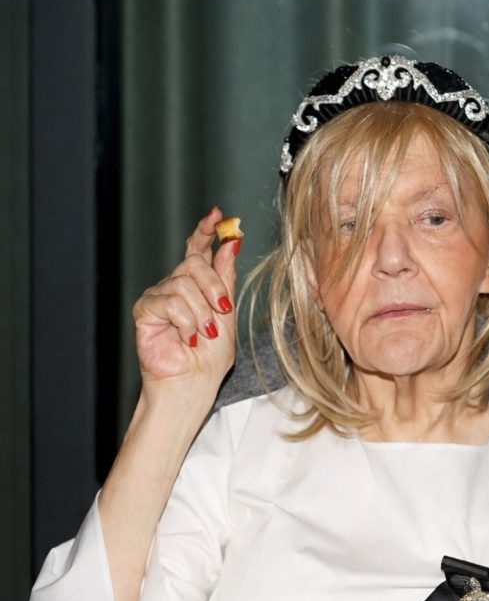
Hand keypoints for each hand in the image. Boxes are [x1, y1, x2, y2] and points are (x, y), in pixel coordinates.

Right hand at [132, 206, 238, 399]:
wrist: (194, 385)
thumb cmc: (209, 359)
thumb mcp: (226, 316)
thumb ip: (225, 279)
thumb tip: (230, 243)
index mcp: (198, 286)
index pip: (198, 249)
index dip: (206, 230)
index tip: (216, 215)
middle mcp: (176, 286)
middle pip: (194, 263)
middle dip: (214, 287)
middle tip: (221, 311)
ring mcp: (159, 297)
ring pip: (183, 283)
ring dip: (200, 312)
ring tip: (201, 335)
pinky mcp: (145, 311)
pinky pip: (169, 302)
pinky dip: (185, 322)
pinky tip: (187, 338)